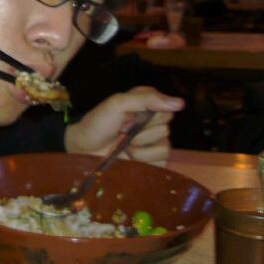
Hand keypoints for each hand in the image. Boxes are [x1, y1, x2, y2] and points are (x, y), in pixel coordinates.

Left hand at [64, 86, 183, 165]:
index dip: (149, 115)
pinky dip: (144, 160)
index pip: (167, 109)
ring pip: (165, 146)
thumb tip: (180, 103)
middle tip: (123, 132)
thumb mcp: (118, 103)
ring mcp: (154, 144)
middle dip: (141, 132)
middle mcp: (153, 124)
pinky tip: (130, 157)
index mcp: (147, 106)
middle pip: (165, 128)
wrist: (82, 150)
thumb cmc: (97, 123)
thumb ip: (147, 99)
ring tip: (124, 145)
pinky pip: (162, 161)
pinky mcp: (153, 163)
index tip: (130, 116)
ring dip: (140, 147)